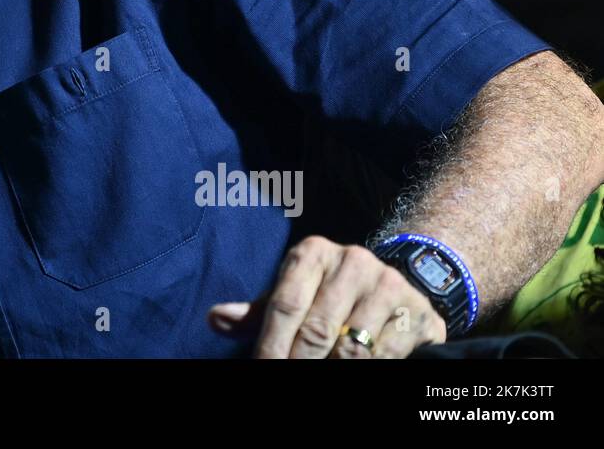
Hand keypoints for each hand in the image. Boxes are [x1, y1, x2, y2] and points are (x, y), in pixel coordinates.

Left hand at [208, 235, 447, 357]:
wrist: (397, 282)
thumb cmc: (328, 293)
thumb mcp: (293, 293)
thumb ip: (257, 312)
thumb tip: (216, 319)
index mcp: (313, 253)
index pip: (284, 305)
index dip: (270, 345)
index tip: (262, 369)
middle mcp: (352, 261)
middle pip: (316, 329)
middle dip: (298, 364)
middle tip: (284, 379)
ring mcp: (388, 285)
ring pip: (352, 346)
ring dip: (332, 370)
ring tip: (320, 380)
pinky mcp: (416, 312)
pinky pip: (386, 355)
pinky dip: (367, 370)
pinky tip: (352, 375)